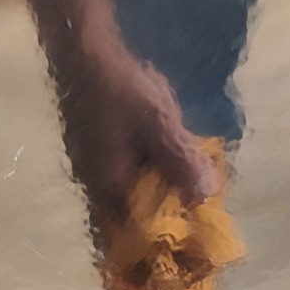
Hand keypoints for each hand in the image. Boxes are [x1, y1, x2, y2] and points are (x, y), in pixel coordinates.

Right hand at [49, 36, 217, 223]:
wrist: (85, 54)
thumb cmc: (121, 91)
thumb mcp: (160, 125)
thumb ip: (181, 161)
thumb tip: (205, 196)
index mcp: (107, 187)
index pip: (135, 233)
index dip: (165, 236)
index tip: (195, 233)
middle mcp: (94, 185)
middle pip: (134, 214)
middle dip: (167, 209)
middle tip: (201, 201)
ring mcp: (92, 167)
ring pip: (132, 191)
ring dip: (160, 187)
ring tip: (191, 177)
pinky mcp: (96, 149)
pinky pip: (127, 171)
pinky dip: (149, 169)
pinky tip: (168, 151)